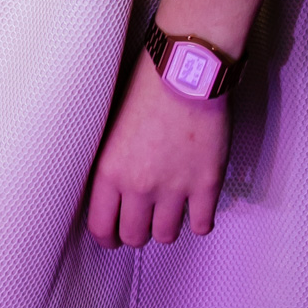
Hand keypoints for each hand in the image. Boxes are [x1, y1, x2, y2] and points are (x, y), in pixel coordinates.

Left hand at [87, 45, 230, 246]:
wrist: (185, 70)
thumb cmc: (145, 86)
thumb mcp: (111, 125)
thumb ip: (111, 162)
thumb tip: (110, 188)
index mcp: (110, 170)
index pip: (101, 227)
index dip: (106, 236)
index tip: (112, 235)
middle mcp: (140, 186)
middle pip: (134, 237)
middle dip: (136, 232)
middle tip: (141, 222)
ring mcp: (175, 189)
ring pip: (166, 235)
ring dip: (166, 226)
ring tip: (168, 210)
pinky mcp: (206, 185)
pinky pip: (201, 225)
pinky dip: (198, 221)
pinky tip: (195, 209)